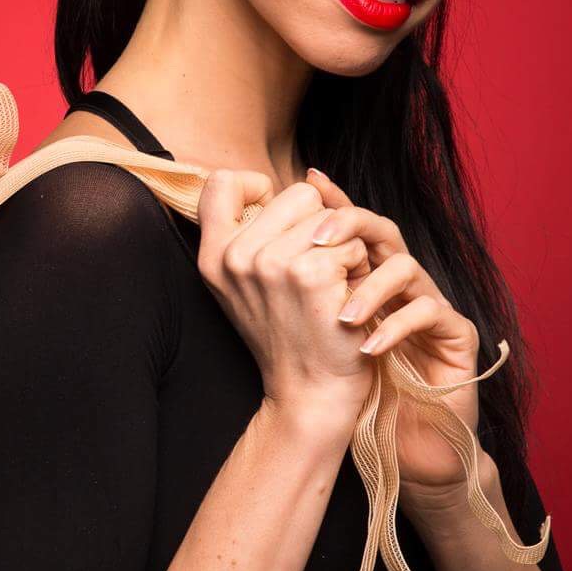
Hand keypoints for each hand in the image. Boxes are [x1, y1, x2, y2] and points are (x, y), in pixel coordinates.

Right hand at [193, 168, 378, 433]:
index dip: (258, 188)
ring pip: (331, 218)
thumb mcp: (249, 282)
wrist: (309, 392)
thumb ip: (254, 231)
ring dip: (343, 250)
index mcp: (213, 256)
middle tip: (314, 271)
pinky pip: (352, 245)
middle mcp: (235, 256)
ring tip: (329, 287)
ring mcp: (272, 264)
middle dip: (319, 227)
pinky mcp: (311, 274)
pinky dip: (358, 270)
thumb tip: (305, 178)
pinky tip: (344, 300)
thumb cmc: (289, 333)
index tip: (279, 224)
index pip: (223, 181)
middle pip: (297, 192)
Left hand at [302, 167, 494, 503]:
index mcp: (368, 272)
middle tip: (317, 240)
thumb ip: (295, 289)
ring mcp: (430, 302)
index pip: (350, 221)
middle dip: (349, 226)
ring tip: (343, 314)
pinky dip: (397, 328)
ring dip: (372, 287)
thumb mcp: (316, 330)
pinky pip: (430, 313)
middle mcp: (401, 279)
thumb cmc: (356, 379)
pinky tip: (368, 347)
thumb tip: (252, 251)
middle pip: (381, 229)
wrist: (402, 435)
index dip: (330, 199)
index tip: (304, 185)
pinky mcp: (455, 333)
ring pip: (407, 267)